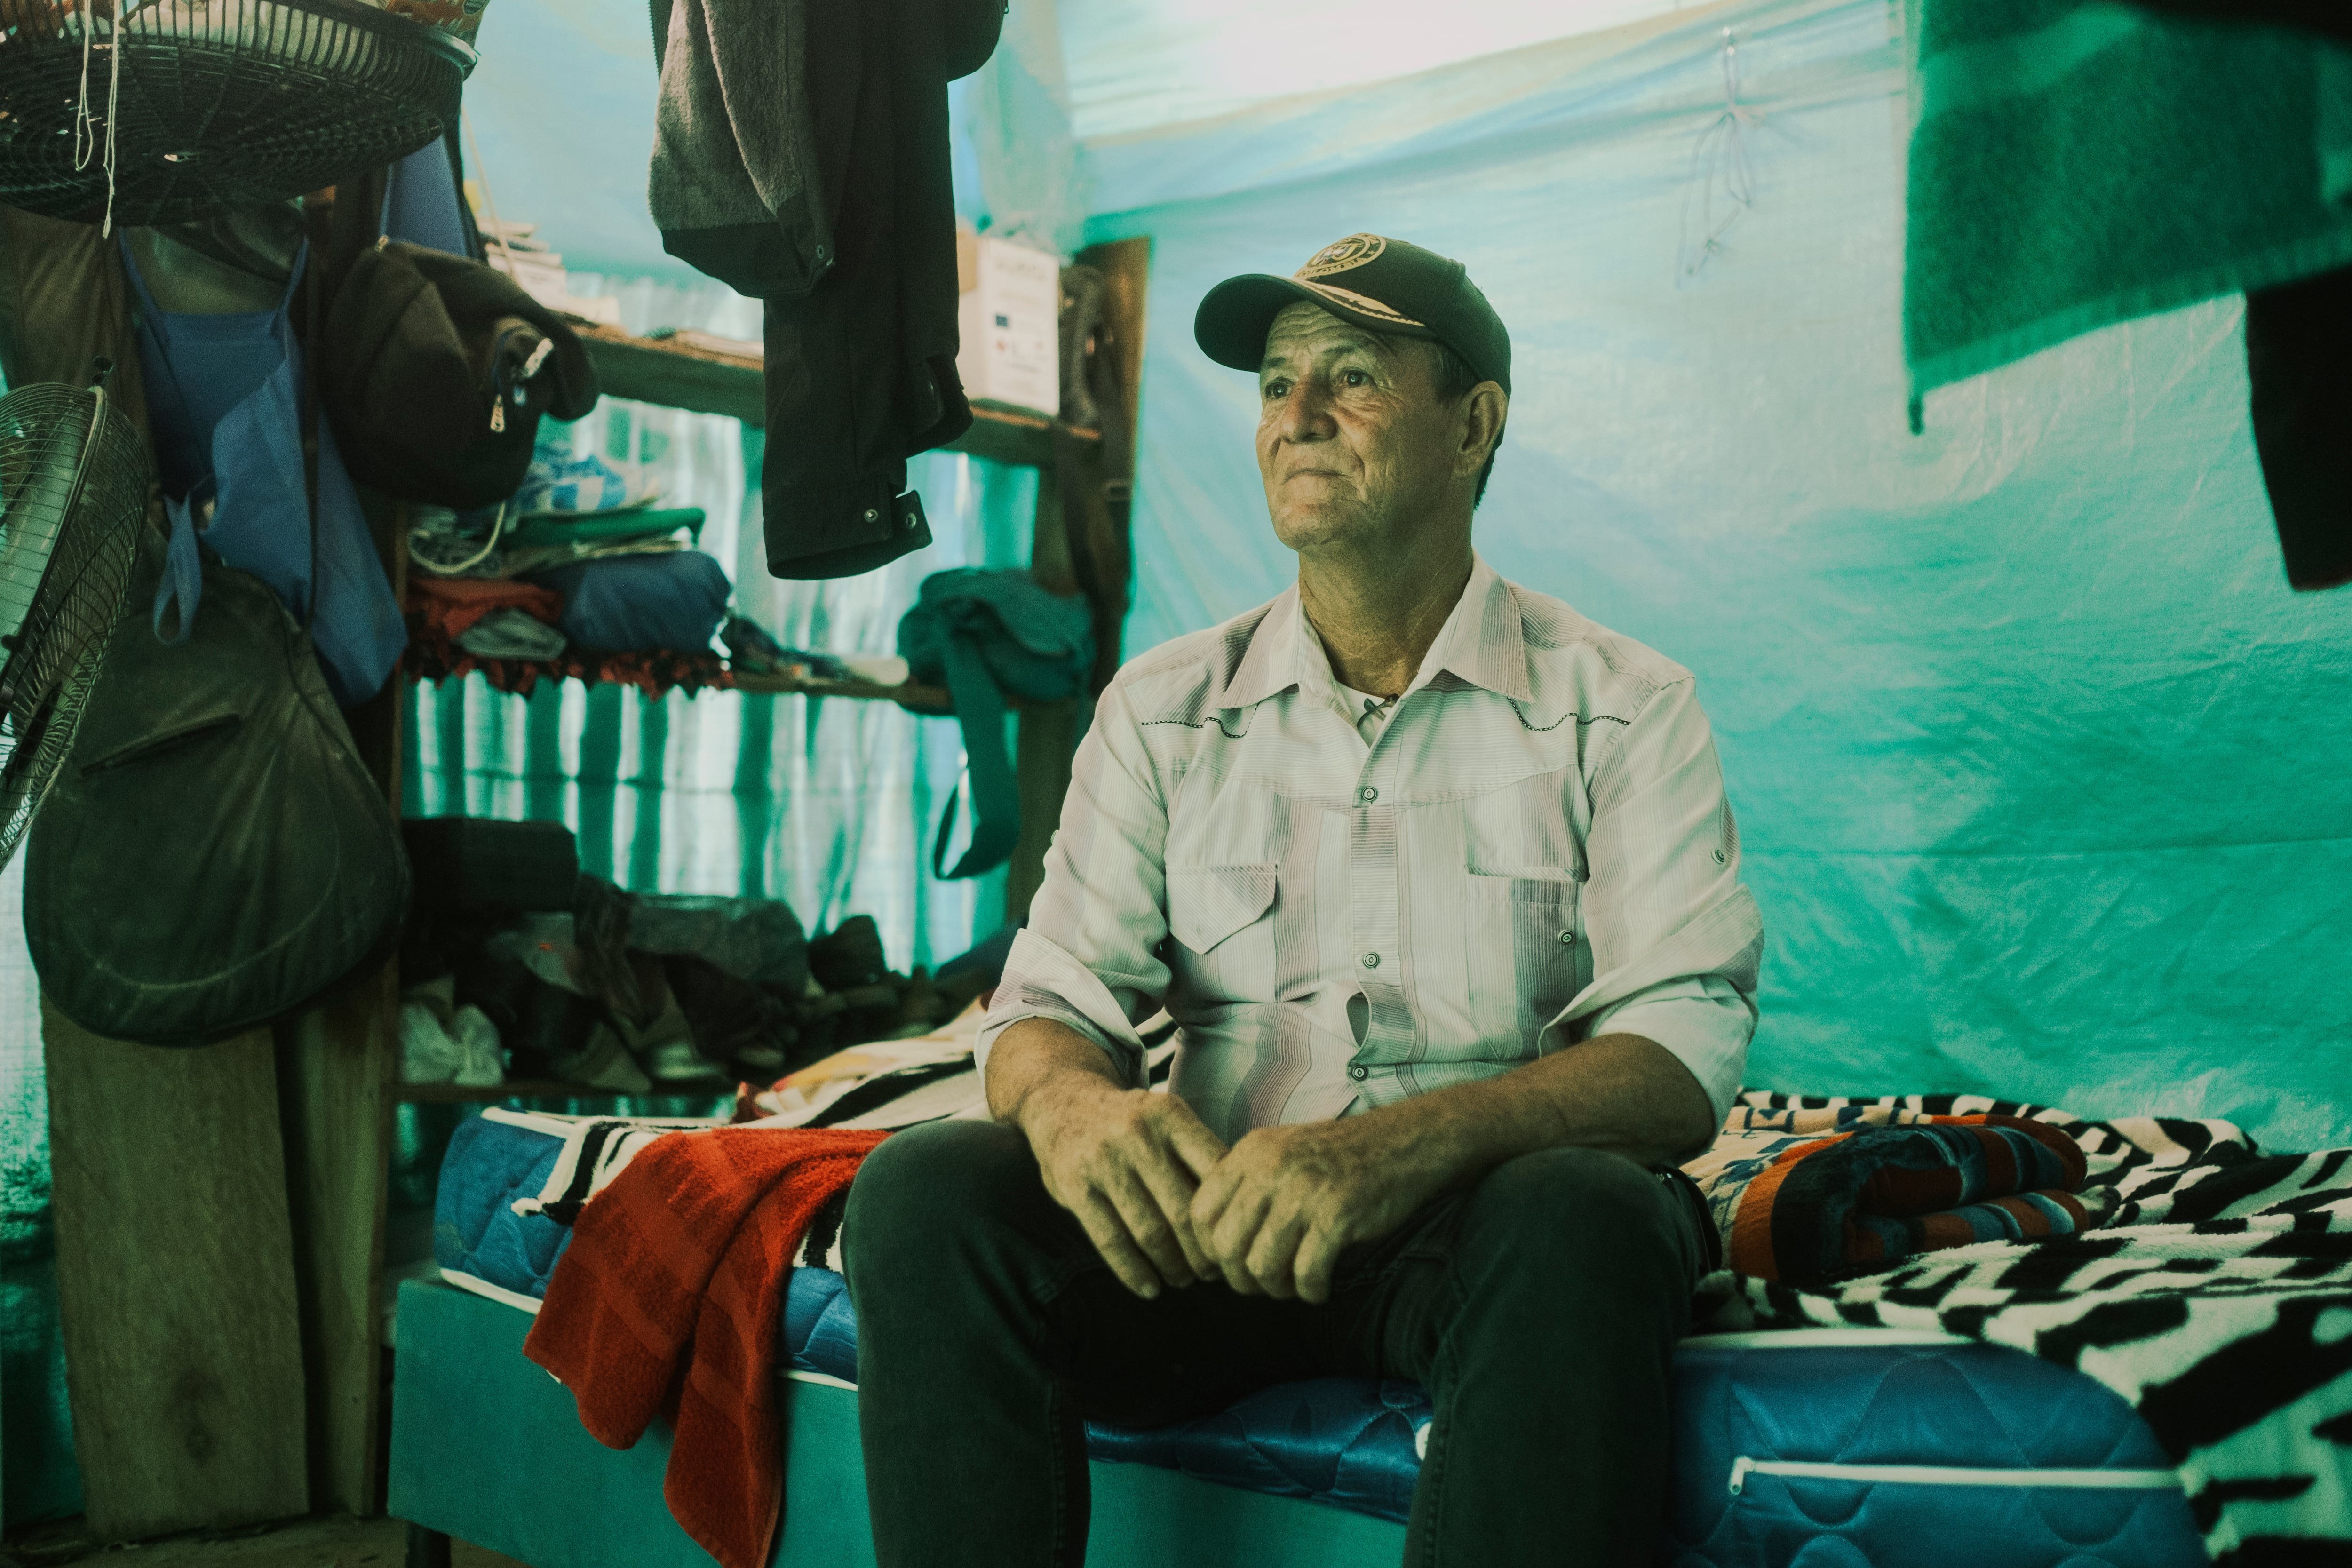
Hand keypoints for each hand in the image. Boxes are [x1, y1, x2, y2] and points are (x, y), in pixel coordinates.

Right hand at [1022, 1079, 1227, 1298]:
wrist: (1059, 1098)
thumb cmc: (1129, 1121)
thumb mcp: (1165, 1117)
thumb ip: (1196, 1153)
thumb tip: (1241, 1206)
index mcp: (1170, 1115)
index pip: (1215, 1173)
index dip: (1229, 1215)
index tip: (1236, 1239)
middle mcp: (1138, 1134)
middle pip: (1184, 1211)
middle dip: (1203, 1253)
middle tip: (1213, 1273)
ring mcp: (1103, 1160)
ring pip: (1150, 1231)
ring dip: (1172, 1267)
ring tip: (1184, 1280)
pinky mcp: (1074, 1185)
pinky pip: (1111, 1240)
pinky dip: (1133, 1272)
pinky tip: (1149, 1288)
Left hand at [1190, 1118, 1443, 1303]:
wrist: (1403, 1144)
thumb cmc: (1339, 1158)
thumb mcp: (1281, 1154)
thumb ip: (1245, 1187)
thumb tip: (1212, 1248)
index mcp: (1251, 1152)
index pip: (1200, 1212)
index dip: (1207, 1249)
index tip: (1228, 1264)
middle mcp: (1271, 1169)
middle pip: (1226, 1246)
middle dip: (1240, 1278)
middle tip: (1261, 1285)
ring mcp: (1304, 1192)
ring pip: (1262, 1265)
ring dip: (1276, 1289)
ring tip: (1293, 1287)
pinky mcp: (1337, 1216)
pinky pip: (1307, 1274)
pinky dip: (1311, 1291)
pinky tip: (1320, 1288)